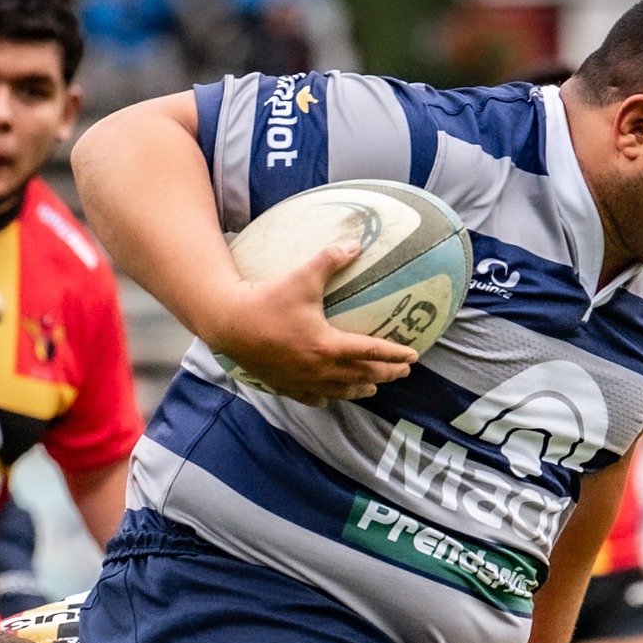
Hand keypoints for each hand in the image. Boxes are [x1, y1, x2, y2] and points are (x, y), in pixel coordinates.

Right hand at [206, 240, 417, 406]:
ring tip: (373, 389)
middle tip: (402, 372)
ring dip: (360, 389)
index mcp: (328, 346)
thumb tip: (355, 244)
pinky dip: (325, 398)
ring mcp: (301, 381)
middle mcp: (319, 369)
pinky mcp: (284, 385)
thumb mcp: (301, 277)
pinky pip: (310, 397)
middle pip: (361, 376)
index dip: (395, 355)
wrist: (228, 323)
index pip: (371, 352)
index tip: (413, 356)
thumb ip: (330, 260)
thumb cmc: (266, 300)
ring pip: (340, 391)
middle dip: (385, 374)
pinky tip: (329, 398)